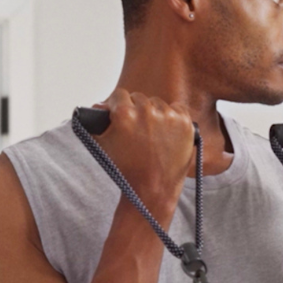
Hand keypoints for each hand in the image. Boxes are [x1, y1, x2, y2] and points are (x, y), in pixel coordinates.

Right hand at [92, 88, 195, 217]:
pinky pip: (177, 108)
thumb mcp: (103, 144)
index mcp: (124, 113)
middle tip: (138, 127)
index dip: (119, 105)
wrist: (154, 187)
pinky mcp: (185, 123)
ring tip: (153, 132)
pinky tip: (168, 130)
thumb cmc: (127, 168)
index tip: (121, 113)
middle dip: (136, 110)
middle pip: (139, 98)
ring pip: (157, 103)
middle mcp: (147, 111)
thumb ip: (97, 121)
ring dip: (154, 113)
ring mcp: (168, 116)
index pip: (119, 95)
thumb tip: (100, 105)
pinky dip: (173, 116)